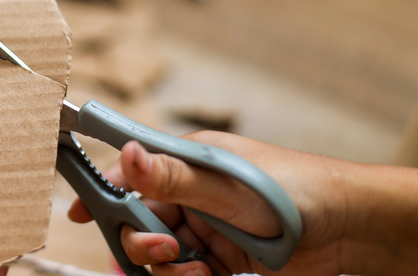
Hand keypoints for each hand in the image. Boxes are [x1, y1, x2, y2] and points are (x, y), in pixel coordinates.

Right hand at [68, 131, 417, 275]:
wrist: (344, 230)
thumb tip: (125, 156)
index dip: (100, 190)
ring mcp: (203, 227)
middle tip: (162, 251)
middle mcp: (189, 194)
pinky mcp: (218, 257)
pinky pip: (184, 274)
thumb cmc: (289, 190)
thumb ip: (171, 177)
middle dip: (140, 241)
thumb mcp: (224, 184)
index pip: (130, 172)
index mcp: (185, 163)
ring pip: (158, 253)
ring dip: (167, 267)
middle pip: (137, 220)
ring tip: (193, 270)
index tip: (74, 212)